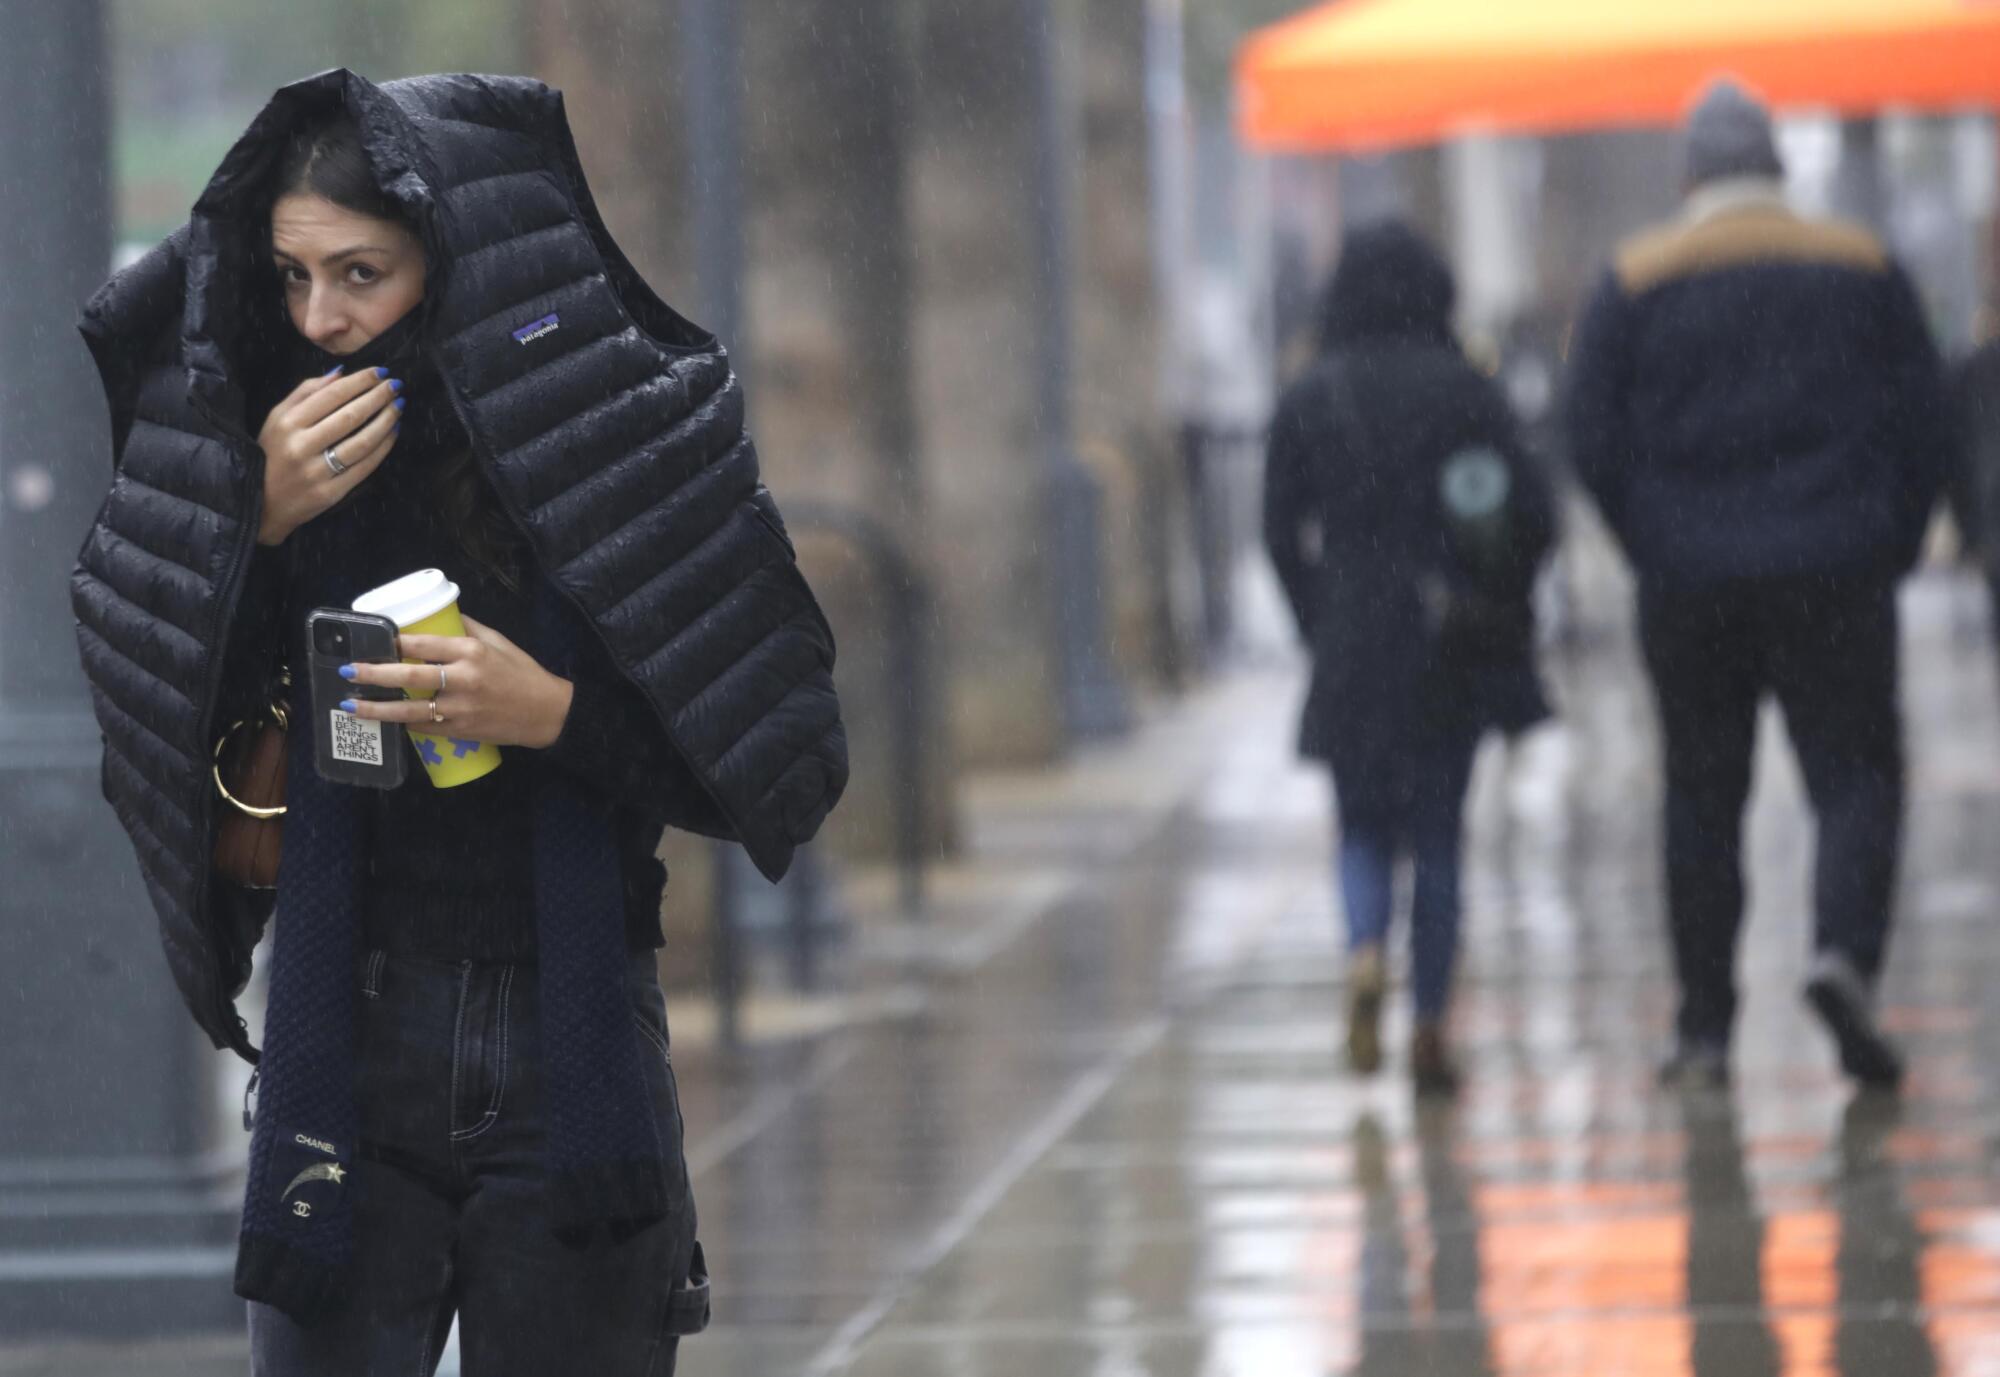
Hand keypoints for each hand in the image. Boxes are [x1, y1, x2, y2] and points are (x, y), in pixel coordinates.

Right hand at [256, 366, 404, 545]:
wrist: (262, 503)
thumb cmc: (271, 453)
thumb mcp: (276, 418)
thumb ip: (305, 392)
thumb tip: (340, 373)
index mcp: (288, 423)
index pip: (332, 395)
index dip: (360, 381)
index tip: (381, 372)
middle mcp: (301, 446)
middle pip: (350, 416)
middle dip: (378, 397)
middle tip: (396, 385)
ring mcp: (317, 472)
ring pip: (362, 442)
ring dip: (385, 421)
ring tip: (398, 406)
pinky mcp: (331, 493)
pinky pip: (364, 467)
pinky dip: (383, 447)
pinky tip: (393, 432)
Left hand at [337, 615, 574, 749]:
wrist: (546, 712)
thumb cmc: (522, 672)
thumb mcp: (497, 641)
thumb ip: (466, 629)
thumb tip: (434, 617)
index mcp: (471, 652)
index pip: (423, 644)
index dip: (394, 642)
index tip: (373, 639)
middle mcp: (464, 679)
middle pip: (409, 676)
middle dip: (374, 674)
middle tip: (348, 670)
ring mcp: (461, 708)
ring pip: (410, 710)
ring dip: (377, 708)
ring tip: (352, 704)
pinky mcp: (461, 730)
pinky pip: (424, 728)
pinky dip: (404, 724)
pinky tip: (385, 720)